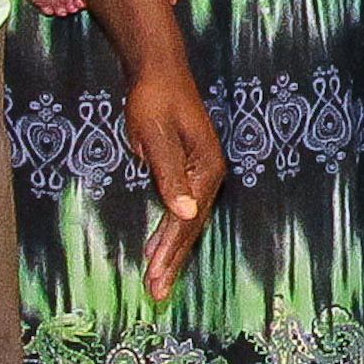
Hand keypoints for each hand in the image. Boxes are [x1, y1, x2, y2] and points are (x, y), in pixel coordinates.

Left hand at [121, 69, 224, 302]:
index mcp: (206, 169)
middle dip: (173, 261)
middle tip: (157, 293)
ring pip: (187, 221)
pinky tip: (158, 248)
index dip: (171, 253)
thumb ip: (170, 176)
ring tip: (157, 279)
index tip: (155, 280)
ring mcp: (200, 172)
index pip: (187, 221)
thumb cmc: (155, 100)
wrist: (159, 70)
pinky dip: (169, 232)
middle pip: (191, 226)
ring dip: (172, 251)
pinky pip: (181, 208)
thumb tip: (185, 215)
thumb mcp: (156, 137)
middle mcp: (209, 174)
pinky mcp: (189, 169)